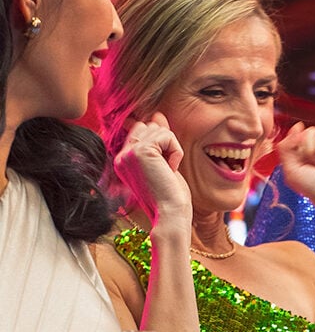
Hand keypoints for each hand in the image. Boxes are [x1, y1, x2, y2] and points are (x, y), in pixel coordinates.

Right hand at [114, 113, 190, 229]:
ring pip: (156, 128)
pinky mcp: (140, 152)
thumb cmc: (170, 197)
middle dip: (165, 143)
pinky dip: (176, 150)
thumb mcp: (165, 164)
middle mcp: (121, 156)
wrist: (170, 216)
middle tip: (167, 168)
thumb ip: (159, 140)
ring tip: (169, 170)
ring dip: (171, 148)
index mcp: (123, 160)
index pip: (139, 130)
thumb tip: (158, 114)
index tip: (166, 161)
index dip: (158, 140)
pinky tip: (172, 169)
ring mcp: (128, 153)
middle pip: (147, 126)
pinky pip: (166, 135)